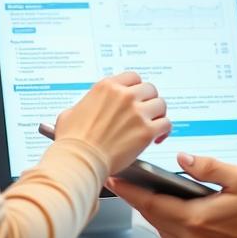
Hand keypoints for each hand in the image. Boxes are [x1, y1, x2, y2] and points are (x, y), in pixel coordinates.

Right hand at [56, 72, 170, 173]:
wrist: (79, 160)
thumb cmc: (72, 141)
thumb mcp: (70, 113)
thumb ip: (83, 106)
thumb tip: (83, 110)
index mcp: (107, 87)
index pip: (133, 77)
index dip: (136, 88)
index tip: (137, 97)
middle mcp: (124, 96)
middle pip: (149, 89)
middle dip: (149, 101)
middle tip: (146, 112)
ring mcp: (136, 112)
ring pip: (160, 104)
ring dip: (158, 115)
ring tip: (153, 125)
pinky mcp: (146, 131)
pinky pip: (166, 124)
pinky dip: (164, 131)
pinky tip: (157, 138)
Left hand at [106, 153, 236, 237]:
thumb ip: (207, 165)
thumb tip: (183, 159)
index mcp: (196, 217)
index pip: (152, 203)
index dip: (130, 191)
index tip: (115, 179)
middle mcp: (192, 235)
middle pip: (151, 215)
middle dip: (132, 198)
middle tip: (117, 181)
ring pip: (160, 227)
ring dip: (146, 210)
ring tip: (134, 193)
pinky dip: (162, 228)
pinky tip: (158, 226)